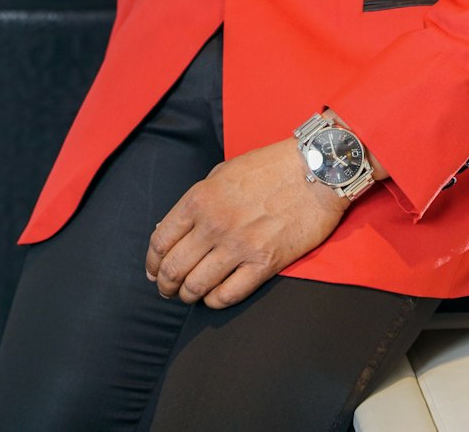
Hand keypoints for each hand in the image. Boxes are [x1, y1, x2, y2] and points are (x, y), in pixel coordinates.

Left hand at [145, 138, 347, 309]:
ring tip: (191, 295)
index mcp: (200, 199)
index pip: (160, 242)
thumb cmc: (268, 167)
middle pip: (173, 269)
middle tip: (169, 290)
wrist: (315, 170)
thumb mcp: (222, 174)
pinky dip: (215, 301)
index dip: (153, 263)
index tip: (154, 271)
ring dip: (188, 296)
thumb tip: (172, 231)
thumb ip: (197, 202)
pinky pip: (227, 295)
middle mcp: (214, 224)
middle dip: (166, 285)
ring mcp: (239, 246)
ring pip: (196, 287)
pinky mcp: (264, 264)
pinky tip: (216, 296)